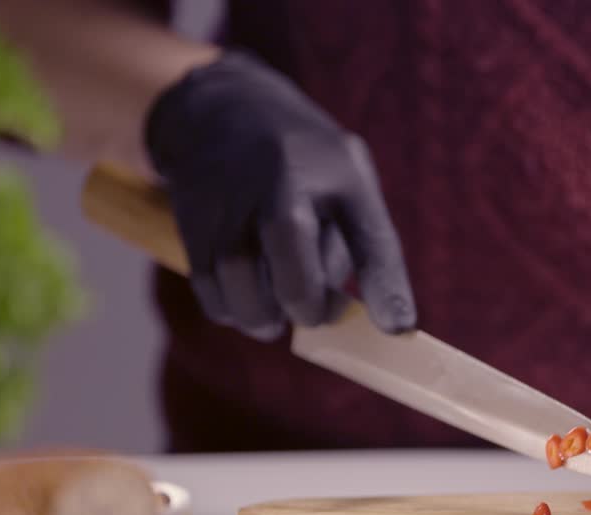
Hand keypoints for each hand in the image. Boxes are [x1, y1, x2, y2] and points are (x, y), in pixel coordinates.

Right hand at [143, 51, 414, 339]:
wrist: (222, 111)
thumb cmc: (306, 164)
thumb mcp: (349, 180)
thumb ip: (364, 243)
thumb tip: (363, 320)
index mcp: (337, 168)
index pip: (370, 235)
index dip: (385, 285)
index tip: (397, 329)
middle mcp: (281, 179)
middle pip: (293, 263)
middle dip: (308, 306)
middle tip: (314, 312)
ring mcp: (231, 202)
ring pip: (244, 287)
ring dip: (266, 317)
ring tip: (279, 310)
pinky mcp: (193, 225)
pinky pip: (213, 294)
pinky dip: (233, 311)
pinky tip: (248, 298)